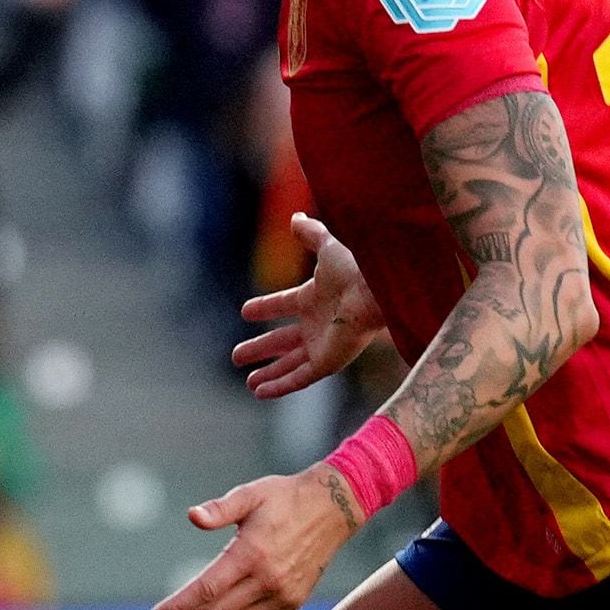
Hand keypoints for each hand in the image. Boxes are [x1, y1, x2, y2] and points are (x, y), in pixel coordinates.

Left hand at [145, 467, 356, 609]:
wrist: (335, 509)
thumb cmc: (285, 497)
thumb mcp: (251, 493)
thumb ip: (220, 508)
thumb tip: (192, 516)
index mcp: (252, 553)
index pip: (207, 589)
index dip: (178, 607)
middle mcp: (267, 580)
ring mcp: (281, 596)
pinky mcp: (291, 603)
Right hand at [229, 213, 384, 397]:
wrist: (373, 290)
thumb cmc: (353, 268)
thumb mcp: (327, 247)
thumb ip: (311, 234)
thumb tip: (296, 218)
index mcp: (314, 298)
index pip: (284, 305)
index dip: (266, 308)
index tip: (245, 312)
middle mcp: (317, 324)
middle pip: (283, 341)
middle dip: (260, 348)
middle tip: (237, 356)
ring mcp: (321, 346)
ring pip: (289, 364)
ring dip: (269, 374)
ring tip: (249, 383)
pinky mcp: (327, 363)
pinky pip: (299, 378)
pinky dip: (280, 386)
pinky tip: (260, 392)